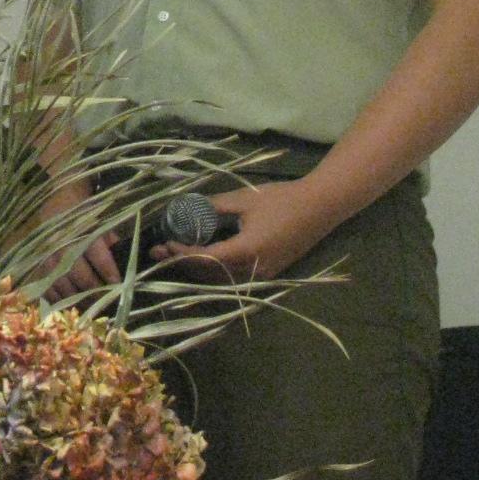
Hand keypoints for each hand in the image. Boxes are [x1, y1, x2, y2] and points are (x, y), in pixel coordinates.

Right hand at [33, 175, 123, 303]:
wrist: (58, 196)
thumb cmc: (84, 208)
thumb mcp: (100, 216)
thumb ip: (110, 238)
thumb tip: (121, 259)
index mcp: (81, 230)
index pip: (98, 256)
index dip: (109, 273)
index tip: (119, 285)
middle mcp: (63, 243)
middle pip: (79, 275)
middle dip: (94, 291)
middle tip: (105, 301)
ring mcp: (47, 254)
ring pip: (61, 284)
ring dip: (76, 299)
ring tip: (88, 306)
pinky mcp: (38, 261)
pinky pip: (45, 285)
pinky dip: (56, 297)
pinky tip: (66, 303)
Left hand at [150, 178, 334, 282]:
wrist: (320, 207)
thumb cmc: (282, 199)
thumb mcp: (244, 199)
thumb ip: (214, 206)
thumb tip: (187, 208)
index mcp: (247, 252)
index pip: (206, 259)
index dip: (183, 253)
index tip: (165, 243)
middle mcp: (253, 271)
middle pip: (210, 275)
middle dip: (183, 264)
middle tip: (158, 252)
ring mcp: (262, 276)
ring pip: (221, 280)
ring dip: (196, 270)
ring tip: (174, 255)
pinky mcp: (267, 274)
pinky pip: (234, 278)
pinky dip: (213, 271)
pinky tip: (201, 258)